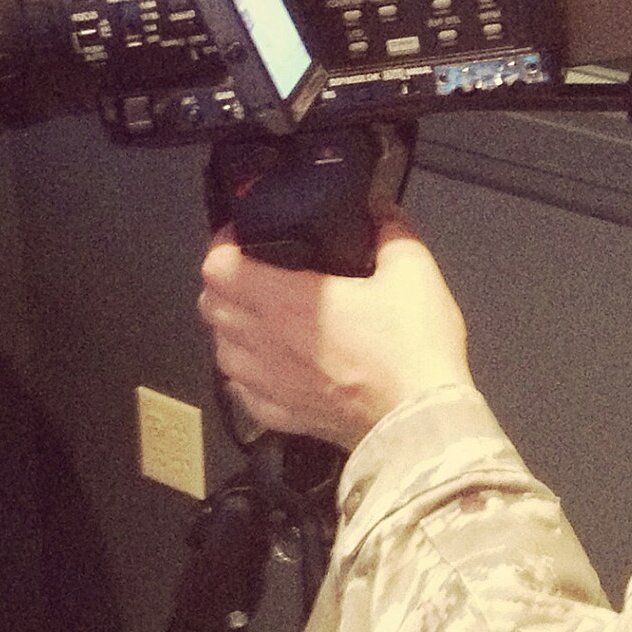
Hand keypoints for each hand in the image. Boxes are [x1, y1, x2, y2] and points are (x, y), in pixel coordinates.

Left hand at [198, 214, 471, 448]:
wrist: (421, 421)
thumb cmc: (412, 348)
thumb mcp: (414, 272)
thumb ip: (391, 231)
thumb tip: (380, 211)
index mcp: (287, 301)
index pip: (219, 268)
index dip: (222, 245)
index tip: (242, 237)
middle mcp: (266, 343)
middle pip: (210, 306)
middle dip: (224, 283)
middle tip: (252, 273)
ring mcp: (269, 384)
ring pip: (220, 350)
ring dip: (231, 329)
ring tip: (260, 319)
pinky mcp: (281, 417)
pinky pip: (240, 391)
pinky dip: (246, 374)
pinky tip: (270, 365)